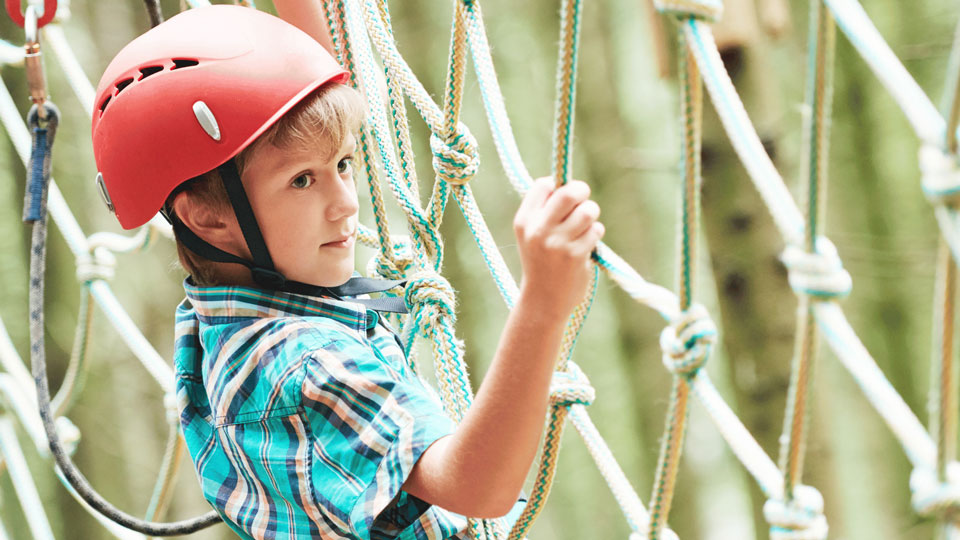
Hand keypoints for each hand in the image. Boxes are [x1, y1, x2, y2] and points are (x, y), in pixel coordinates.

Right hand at [512, 177, 604, 315]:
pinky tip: (585, 245)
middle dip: (581, 191)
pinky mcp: (576, 255)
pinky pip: (596, 230)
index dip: (558, 187)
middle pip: (569, 193)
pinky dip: (595, 234)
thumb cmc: (541, 261)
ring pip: (588, 211)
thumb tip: (568, 184)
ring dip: (591, 215)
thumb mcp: (531, 235)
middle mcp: (538, 230)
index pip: (544, 185)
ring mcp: (557, 243)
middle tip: (583, 200)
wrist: (543, 300)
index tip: (561, 200)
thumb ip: (545, 210)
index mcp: (524, 221)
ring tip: (584, 226)